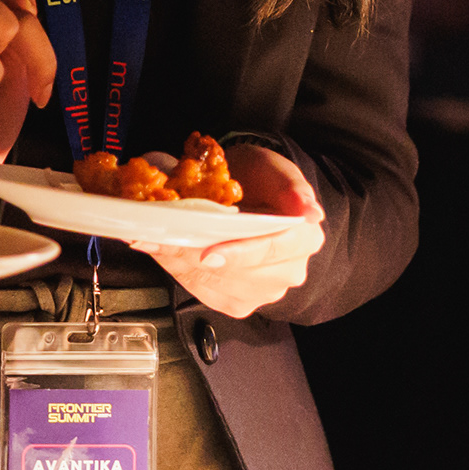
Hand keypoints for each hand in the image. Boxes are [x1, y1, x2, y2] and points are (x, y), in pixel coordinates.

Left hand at [137, 143, 324, 320]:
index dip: (239, 253)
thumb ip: (290, 186)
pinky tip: (170, 252)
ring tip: (158, 240)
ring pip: (215, 285)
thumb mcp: (272, 168)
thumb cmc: (258, 180)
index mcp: (304, 237)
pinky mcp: (239, 302)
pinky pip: (204, 293)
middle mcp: (289, 271)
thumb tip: (310, 212)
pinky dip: (180, 272)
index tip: (209, 253)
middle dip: (194, 255)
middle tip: (160, 238)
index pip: (271, 251)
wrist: (245, 192)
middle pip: (237, 272)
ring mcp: (264, 291)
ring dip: (181, 263)